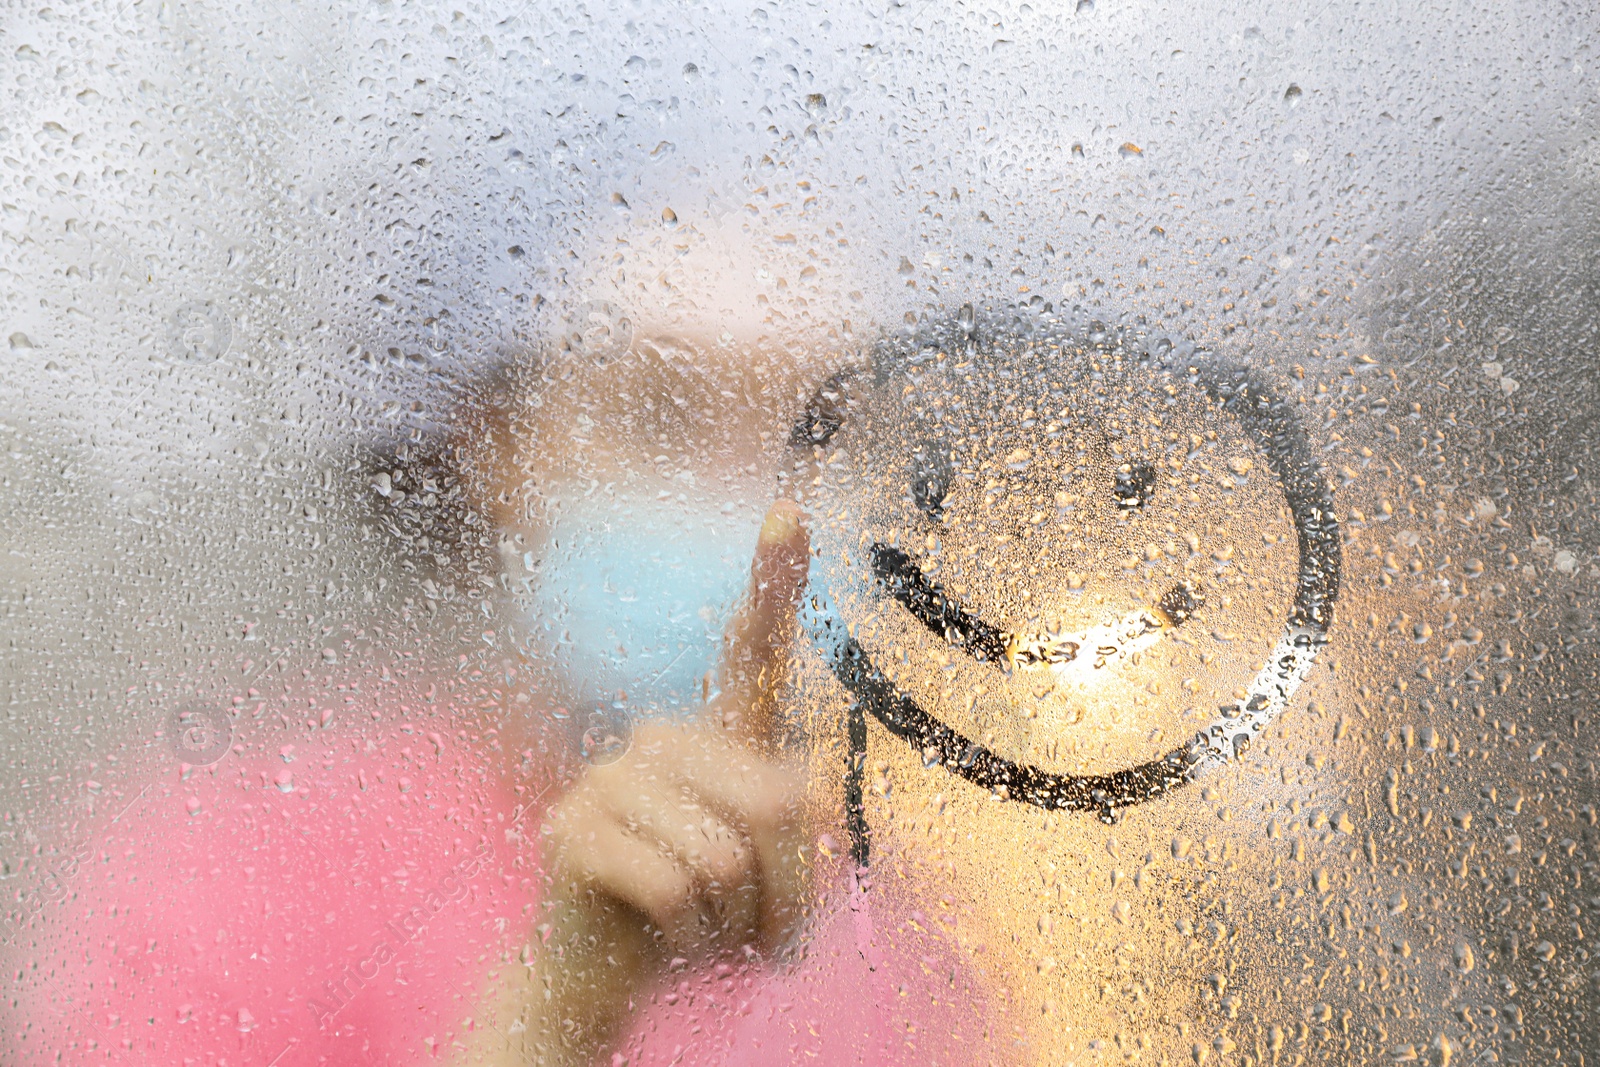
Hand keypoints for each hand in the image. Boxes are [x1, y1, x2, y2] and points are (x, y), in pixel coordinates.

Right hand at [465, 500, 811, 1065]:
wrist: (614, 974)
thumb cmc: (707, 917)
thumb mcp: (774, 876)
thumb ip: (799, 825)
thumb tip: (801, 787)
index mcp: (718, 740)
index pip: (751, 651)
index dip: (773, 581)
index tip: (791, 510)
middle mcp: (663, 739)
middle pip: (776, 805)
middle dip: (781, 888)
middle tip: (746, 919)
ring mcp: (609, 777)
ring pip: (724, 857)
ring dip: (729, 921)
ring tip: (696, 926)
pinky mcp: (571, 829)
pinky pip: (674, 889)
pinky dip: (685, 937)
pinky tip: (656, 932)